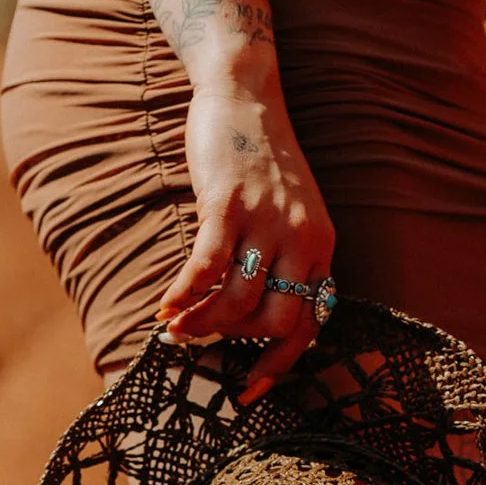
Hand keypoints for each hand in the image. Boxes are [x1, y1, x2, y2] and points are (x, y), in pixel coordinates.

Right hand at [158, 81, 334, 403]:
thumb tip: (258, 318)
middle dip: (236, 344)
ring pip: (238, 302)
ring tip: (177, 329)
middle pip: (275, 322)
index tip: (250, 390)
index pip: (309, 324)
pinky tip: (165, 309)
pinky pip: (205, 270)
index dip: (279, 365)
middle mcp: (301, 239)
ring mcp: (266, 222)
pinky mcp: (228, 205)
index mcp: (321, 247)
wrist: (245, 94)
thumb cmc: (262, 161)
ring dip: (202, 325)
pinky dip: (183, 297)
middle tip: (205, 343)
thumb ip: (286, 261)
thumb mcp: (291, 214)